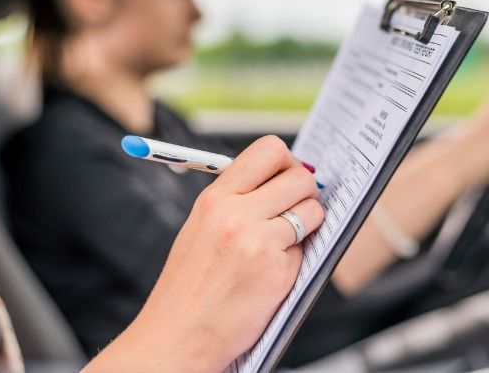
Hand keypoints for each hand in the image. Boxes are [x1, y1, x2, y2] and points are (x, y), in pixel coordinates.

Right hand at [84, 136, 323, 372]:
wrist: (176, 337)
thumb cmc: (189, 286)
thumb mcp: (201, 227)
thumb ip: (238, 200)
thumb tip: (282, 179)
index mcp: (215, 198)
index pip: (269, 150)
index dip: (288, 161)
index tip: (288, 177)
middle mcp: (236, 213)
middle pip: (300, 176)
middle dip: (306, 191)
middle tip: (297, 208)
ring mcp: (258, 242)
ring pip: (312, 210)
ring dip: (308, 224)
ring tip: (284, 242)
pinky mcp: (277, 272)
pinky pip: (306, 249)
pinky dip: (297, 258)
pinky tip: (273, 273)